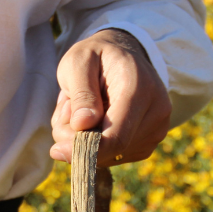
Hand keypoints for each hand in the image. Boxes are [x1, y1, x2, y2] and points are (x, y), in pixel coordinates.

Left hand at [50, 28, 171, 166]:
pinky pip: (113, 157)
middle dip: (78, 139)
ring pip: (109, 156)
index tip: (56, 150)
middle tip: (67, 108)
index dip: (85, 150)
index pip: (116, 136)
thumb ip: (81, 93)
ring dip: (85, 140)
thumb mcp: (79, 62)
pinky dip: (96, 145)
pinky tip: (95, 120)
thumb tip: (83, 125)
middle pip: (110, 149)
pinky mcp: (148, 144)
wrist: (123, 54)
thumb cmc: (97, 56)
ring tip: (84, 109)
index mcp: (139, 88)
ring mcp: (156, 130)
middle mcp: (156, 112)